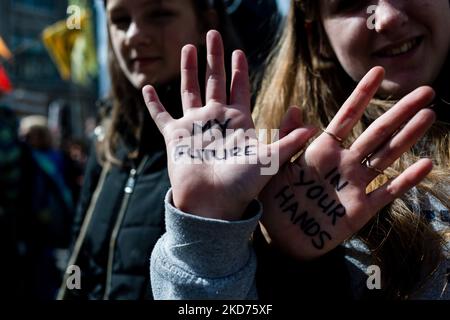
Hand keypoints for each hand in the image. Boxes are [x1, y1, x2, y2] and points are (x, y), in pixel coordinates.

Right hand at [142, 30, 315, 220]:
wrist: (213, 205)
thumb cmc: (242, 185)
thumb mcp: (268, 161)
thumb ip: (287, 142)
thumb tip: (313, 127)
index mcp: (237, 121)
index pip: (239, 88)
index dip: (239, 70)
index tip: (238, 51)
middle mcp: (215, 120)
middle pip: (214, 81)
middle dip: (214, 58)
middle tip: (212, 34)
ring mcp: (194, 126)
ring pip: (189, 90)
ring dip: (189, 69)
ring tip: (188, 46)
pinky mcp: (175, 136)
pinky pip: (161, 115)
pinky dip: (153, 103)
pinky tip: (146, 87)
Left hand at [260, 67, 434, 259]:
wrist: (281, 239)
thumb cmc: (275, 202)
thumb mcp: (276, 167)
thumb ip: (287, 139)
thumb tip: (295, 108)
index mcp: (322, 151)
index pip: (346, 117)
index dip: (362, 95)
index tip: (378, 71)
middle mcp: (343, 163)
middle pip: (376, 132)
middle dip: (399, 111)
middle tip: (426, 89)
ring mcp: (355, 185)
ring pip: (387, 156)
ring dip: (408, 136)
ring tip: (429, 114)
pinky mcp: (361, 209)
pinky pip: (387, 192)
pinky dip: (406, 180)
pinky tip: (426, 164)